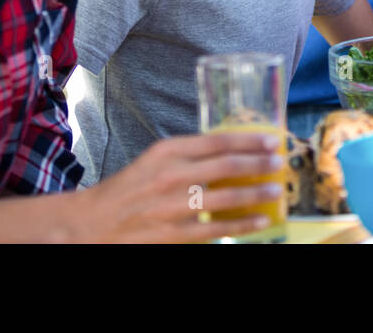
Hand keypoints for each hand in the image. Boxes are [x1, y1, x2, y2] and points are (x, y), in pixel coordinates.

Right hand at [76, 131, 283, 242]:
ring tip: (276, 188)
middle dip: (258, 163)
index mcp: (167, 151)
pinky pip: (217, 228)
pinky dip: (243, 223)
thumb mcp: (155, 159)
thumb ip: (188, 155)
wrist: (93, 223)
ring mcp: (173, 206)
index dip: (248, 139)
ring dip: (256, 192)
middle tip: (279, 161)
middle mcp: (171, 174)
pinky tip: (261, 220)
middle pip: (226, 165)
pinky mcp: (174, 234)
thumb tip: (231, 151)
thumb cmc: (129, 188)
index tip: (270, 138)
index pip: (217, 140)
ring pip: (226, 196)